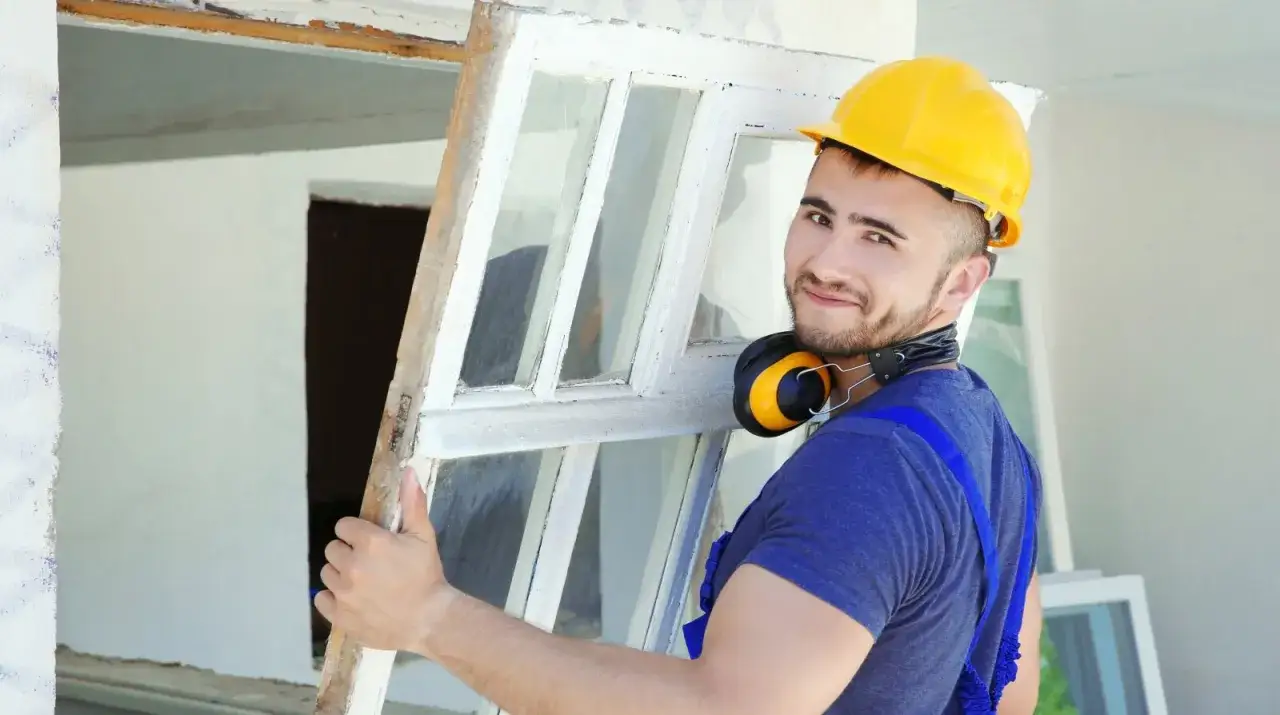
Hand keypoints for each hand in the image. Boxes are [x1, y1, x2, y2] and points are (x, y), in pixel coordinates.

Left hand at [314, 467, 455, 654]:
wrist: (430, 621)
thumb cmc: (427, 576)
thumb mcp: (424, 536)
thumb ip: (412, 503)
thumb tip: (408, 471)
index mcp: (370, 542)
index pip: (343, 527)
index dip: (357, 533)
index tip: (370, 543)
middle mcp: (351, 565)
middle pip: (333, 549)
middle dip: (348, 553)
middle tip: (369, 564)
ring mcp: (343, 592)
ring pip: (327, 573)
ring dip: (340, 574)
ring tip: (362, 583)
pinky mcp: (339, 615)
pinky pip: (321, 599)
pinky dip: (333, 598)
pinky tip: (351, 600)